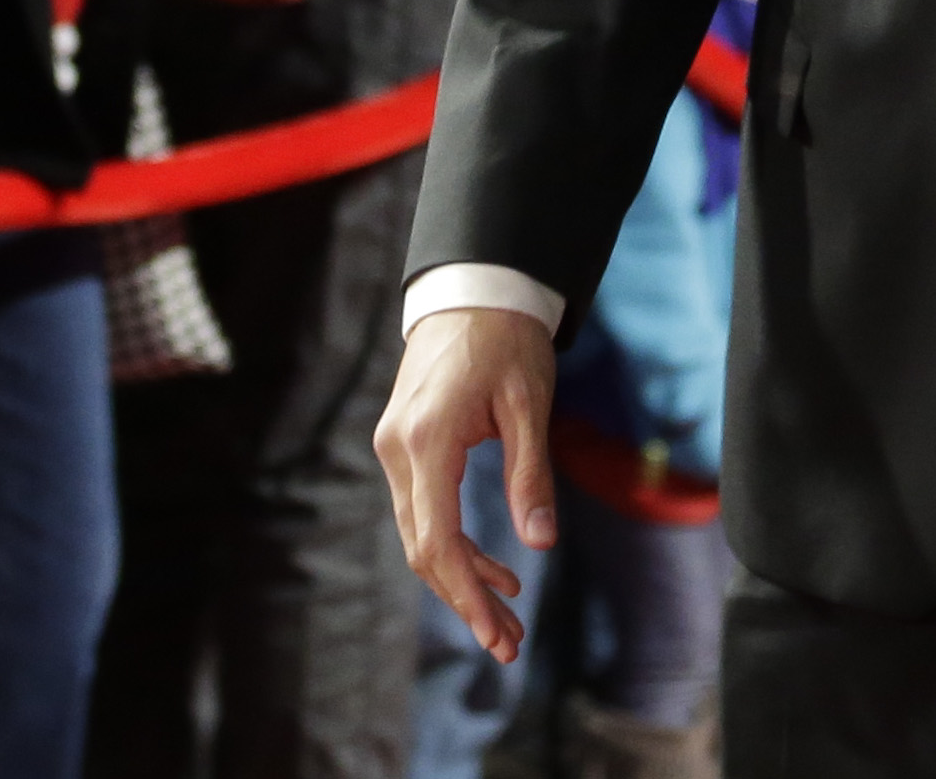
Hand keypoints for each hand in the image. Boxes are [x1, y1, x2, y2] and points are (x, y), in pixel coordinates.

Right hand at [374, 307, 558, 665]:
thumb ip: (531, 475)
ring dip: (462, 579)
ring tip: (509, 617)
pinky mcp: (404, 447)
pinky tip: (497, 568)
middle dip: (466, 600)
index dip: (466, 593)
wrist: (472, 290)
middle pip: (423, 549)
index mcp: (427, 440)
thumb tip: (541, 542)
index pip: (437, 540)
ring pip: (421, 536)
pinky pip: (425, 511)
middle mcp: (398, 450)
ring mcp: (395, 449)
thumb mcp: (530, 404)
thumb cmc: (507, 340)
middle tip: (509, 644)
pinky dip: (456, 545)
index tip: (497, 634)